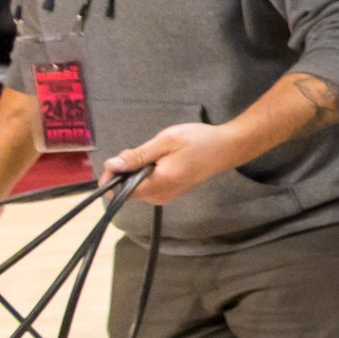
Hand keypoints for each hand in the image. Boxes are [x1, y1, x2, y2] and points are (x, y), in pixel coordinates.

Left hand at [104, 121, 244, 206]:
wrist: (227, 148)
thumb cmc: (198, 141)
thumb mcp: (165, 142)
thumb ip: (137, 156)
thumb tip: (112, 166)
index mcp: (158, 185)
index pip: (121, 191)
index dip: (112, 176)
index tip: (119, 158)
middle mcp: (159, 196)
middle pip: (127, 188)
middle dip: (126, 169)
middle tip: (145, 149)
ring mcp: (165, 196)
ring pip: (136, 186)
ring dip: (137, 169)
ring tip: (156, 152)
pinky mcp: (169, 192)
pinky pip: (147, 185)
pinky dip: (146, 172)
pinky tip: (161, 159)